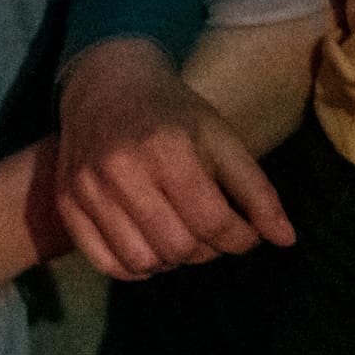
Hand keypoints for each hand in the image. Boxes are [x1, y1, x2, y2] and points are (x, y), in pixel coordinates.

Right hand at [52, 36, 295, 278]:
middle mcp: (123, 173)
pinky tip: (151, 247)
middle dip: (208, 251)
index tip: (247, 235)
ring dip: (172, 261)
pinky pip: (106, 263)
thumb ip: (257, 191)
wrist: (107, 86)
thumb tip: (287, 240)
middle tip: (214, 234)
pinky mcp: (68, 204)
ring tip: (183, 237)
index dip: (240, 238)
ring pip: (142, 261)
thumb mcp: (224, 140)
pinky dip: (135, 268)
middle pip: (178, 247)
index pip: (213, 221)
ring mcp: (88, 190)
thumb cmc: (175, 114)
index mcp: (169, 151)